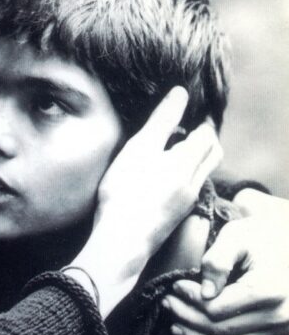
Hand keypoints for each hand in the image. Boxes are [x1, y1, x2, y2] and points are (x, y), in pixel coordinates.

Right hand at [71, 87, 221, 316]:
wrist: (121, 241)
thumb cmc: (126, 192)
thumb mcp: (141, 148)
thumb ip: (161, 120)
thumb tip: (181, 93)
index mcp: (187, 162)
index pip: (207, 135)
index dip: (201, 123)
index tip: (190, 115)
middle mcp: (193, 182)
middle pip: (212, 156)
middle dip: (205, 141)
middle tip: (189, 132)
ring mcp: (185, 203)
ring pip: (201, 175)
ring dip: (195, 161)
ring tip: (176, 155)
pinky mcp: (174, 218)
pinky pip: (189, 192)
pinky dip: (185, 179)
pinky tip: (164, 182)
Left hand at [163, 202, 288, 334]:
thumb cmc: (262, 237)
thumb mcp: (237, 236)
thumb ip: (218, 261)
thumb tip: (205, 292)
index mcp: (269, 289)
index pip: (217, 308)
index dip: (190, 299)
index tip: (175, 286)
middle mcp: (280, 315)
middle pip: (221, 329)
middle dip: (188, 318)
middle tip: (167, 304)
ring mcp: (282, 330)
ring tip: (175, 325)